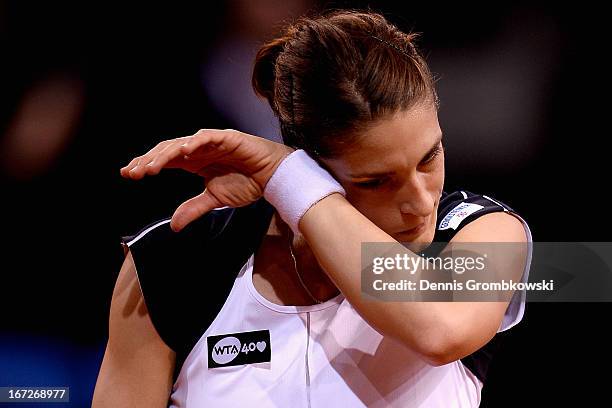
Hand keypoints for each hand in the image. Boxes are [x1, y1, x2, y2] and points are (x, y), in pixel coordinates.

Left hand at [120, 129, 294, 230]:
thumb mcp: (215, 199)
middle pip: (167, 151)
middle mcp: (199, 149)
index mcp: (194, 161)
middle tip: (132, 172)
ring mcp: (211, 141)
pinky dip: (194, 143)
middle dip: (148, 161)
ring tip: (151, 167)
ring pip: (181, 143)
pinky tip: (181, 152)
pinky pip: (207, 137)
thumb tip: (174, 226)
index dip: (146, 165)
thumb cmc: (247, 183)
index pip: (164, 160)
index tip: (128, 174)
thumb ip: (194, 208)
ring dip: (165, 154)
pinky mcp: (227, 137)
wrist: (272, 177)